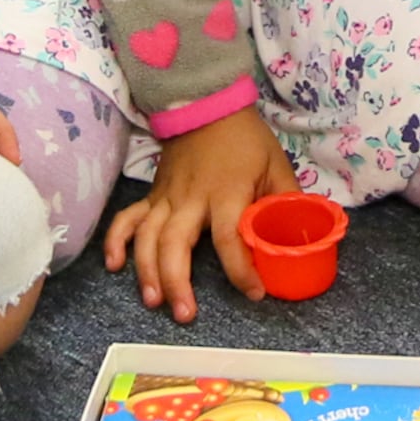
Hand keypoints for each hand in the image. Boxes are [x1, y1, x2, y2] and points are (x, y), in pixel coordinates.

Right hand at [100, 104, 292, 322]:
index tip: (255, 293)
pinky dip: (116, 242)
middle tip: (185, 315)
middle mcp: (191, 199)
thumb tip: (304, 239)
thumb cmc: (245, 139)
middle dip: (177, 282)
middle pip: (174, 245)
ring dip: (146, 272)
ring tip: (154, 302)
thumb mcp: (276, 166)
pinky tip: (114, 267)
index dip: (241, 270)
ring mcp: (166, 198)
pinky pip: (127, 220)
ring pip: (147, 238)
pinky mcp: (152, 196)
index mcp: (227, 193)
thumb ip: (287, 203)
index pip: (229, 239)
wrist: (207, 105)